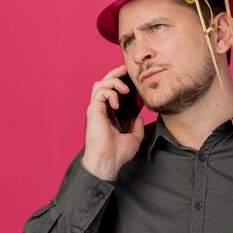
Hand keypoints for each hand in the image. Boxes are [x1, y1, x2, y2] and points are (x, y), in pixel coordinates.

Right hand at [81, 65, 143, 179]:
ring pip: (100, 84)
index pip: (112, 92)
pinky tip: (117, 102)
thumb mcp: (134, 138)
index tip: (131, 80)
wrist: (108, 162)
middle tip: (125, 70)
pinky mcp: (93, 110)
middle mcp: (101, 110)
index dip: (120, 83)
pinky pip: (100, 92)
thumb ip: (137, 127)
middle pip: (104, 83)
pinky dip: (110, 92)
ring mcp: (96, 109)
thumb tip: (139, 117)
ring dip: (113, 81)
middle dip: (115, 74)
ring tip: (125, 89)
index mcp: (109, 115)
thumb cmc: (117, 153)